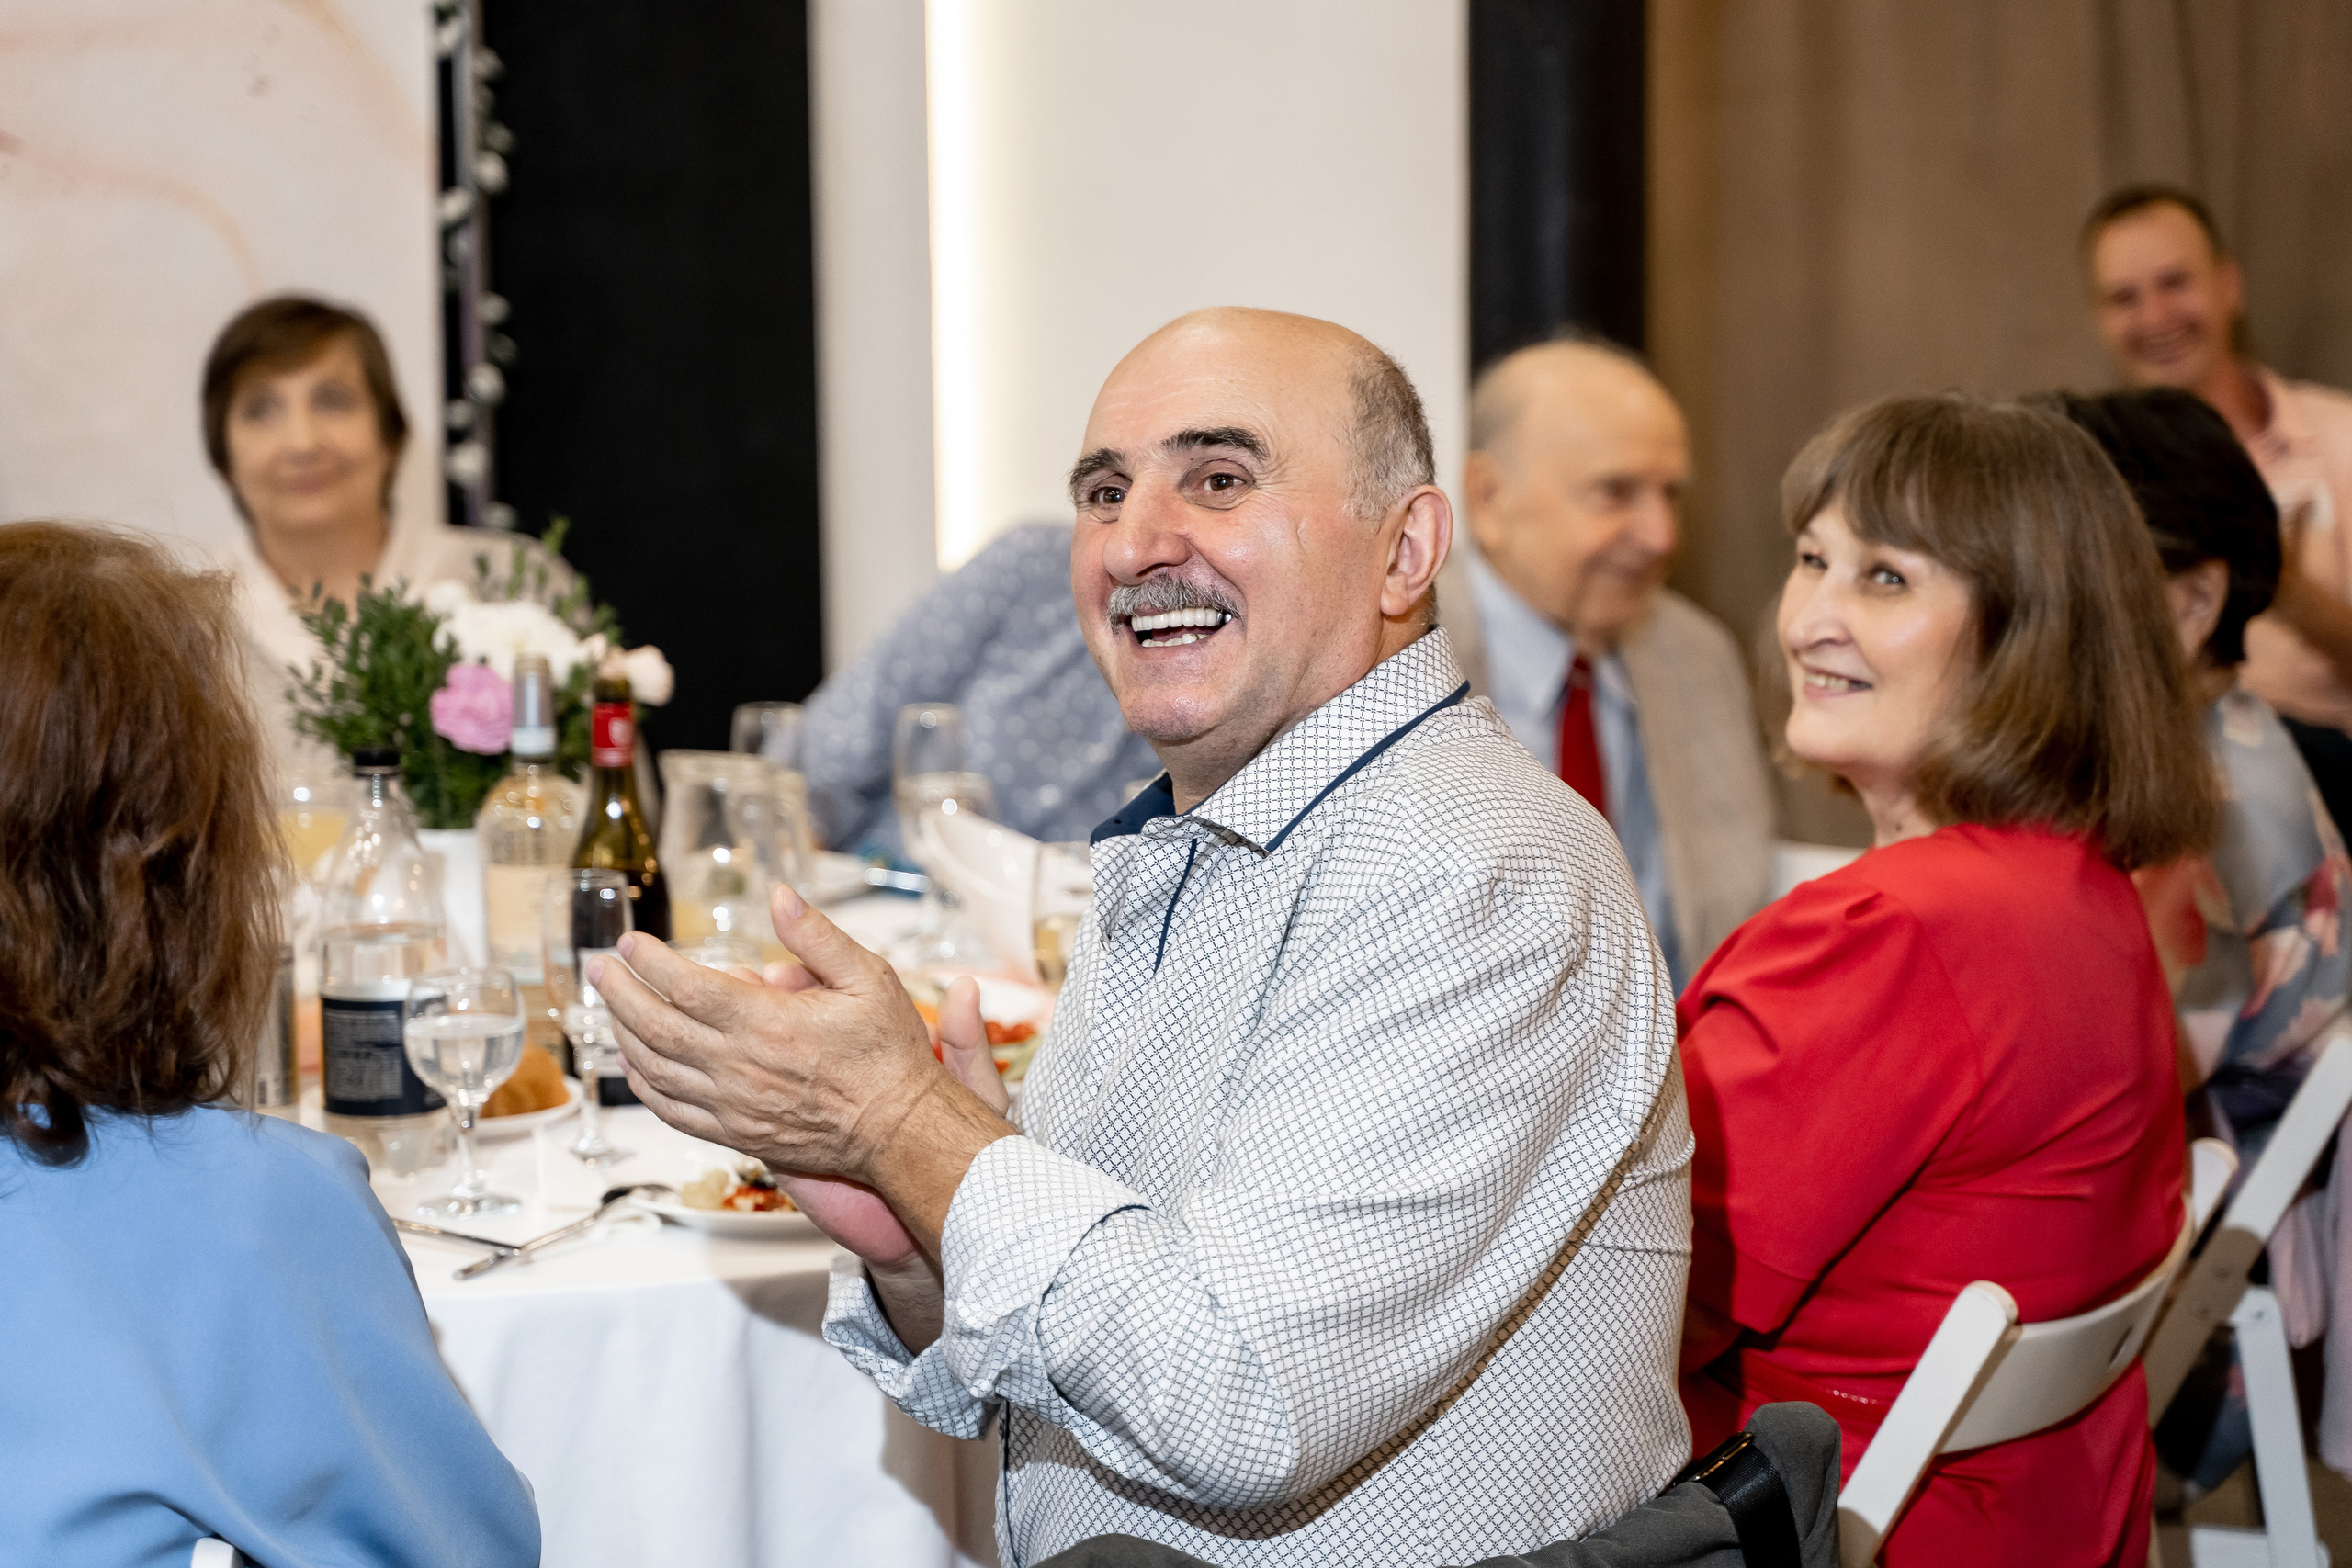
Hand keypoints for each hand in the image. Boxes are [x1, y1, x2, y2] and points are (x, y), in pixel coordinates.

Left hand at [594, 884, 1014, 1261]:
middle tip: (599, 968)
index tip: (633, 943)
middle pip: (656, 1026)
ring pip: (655, 1069)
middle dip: (619, 993)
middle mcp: (739, 1066)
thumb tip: (779, 896)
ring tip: (609, 1006)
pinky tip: (633, 1066)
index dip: (651, 962)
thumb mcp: (868, 978)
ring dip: (622, 1034)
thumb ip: (817, 937)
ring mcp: (732, 1105)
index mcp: (766, 1023)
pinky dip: (643, 1087)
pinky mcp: (735, 1133)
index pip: (686, 987)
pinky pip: (672, 1111)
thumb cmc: (888, 1055)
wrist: (900, 1129)